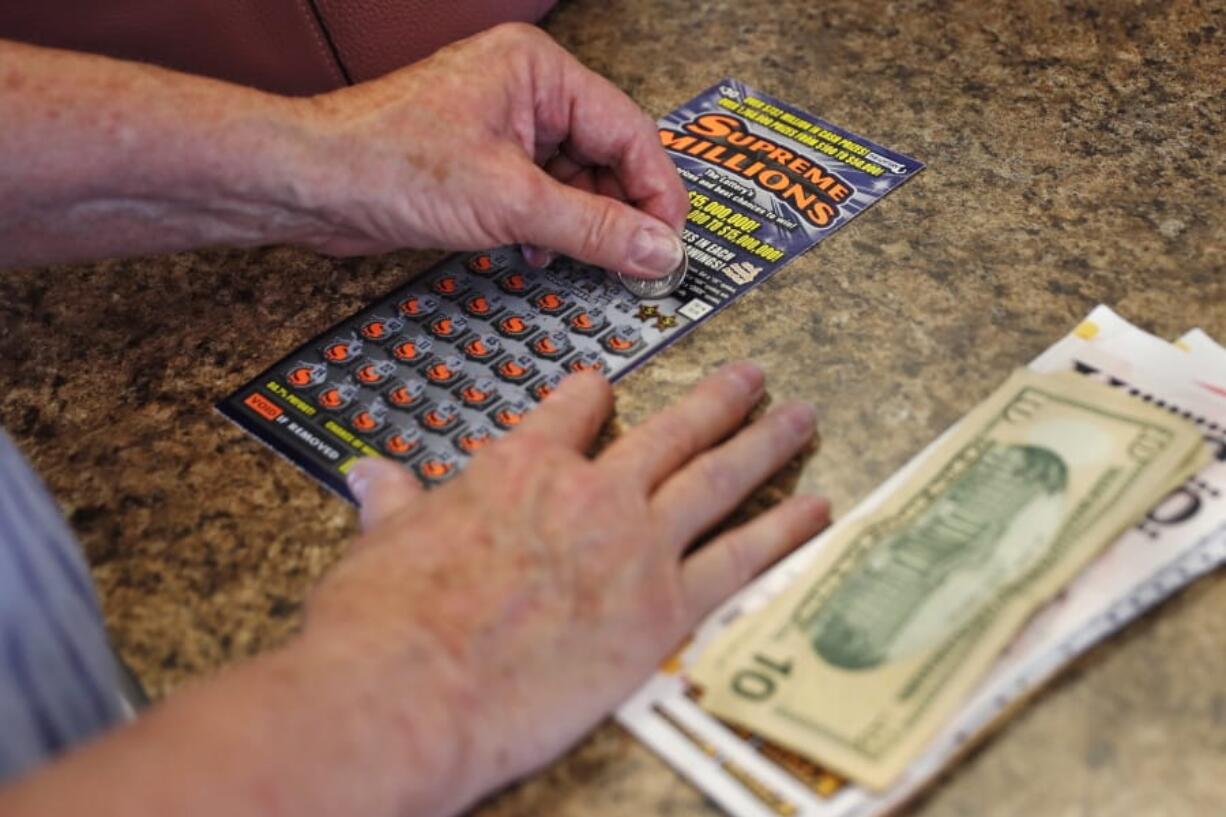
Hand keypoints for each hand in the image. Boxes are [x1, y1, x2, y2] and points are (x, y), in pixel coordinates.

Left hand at [289, 23, 688, 278]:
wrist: (306, 184)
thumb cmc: (386, 163)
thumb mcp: (510, 202)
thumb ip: (594, 229)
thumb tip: (658, 250)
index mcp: (540, 73)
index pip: (630, 131)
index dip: (657, 194)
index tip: (670, 246)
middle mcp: (525, 91)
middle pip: (606, 156)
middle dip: (617, 213)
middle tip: (635, 265)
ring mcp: (501, 127)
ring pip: (573, 181)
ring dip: (580, 226)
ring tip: (583, 261)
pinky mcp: (480, 162)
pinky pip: (538, 195)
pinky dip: (546, 228)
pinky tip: (537, 253)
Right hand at [308, 362, 829, 812]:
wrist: (412, 688)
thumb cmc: (386, 621)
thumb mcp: (382, 545)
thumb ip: (395, 504)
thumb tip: (371, 476)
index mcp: (520, 469)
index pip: (572, 410)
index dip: (594, 393)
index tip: (608, 385)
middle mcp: (590, 494)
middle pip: (670, 430)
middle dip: (716, 399)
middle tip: (752, 377)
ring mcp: (635, 545)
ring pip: (719, 477)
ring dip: (765, 442)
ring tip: (798, 418)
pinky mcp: (665, 608)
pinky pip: (742, 558)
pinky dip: (784, 532)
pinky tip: (816, 511)